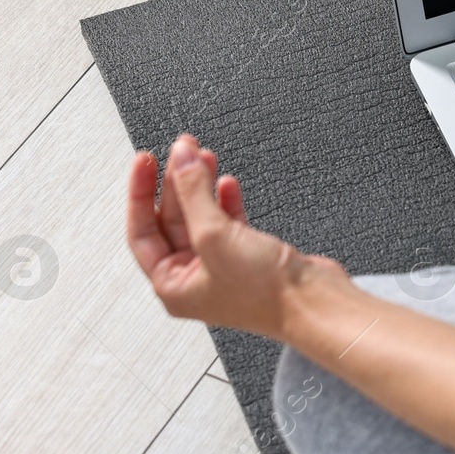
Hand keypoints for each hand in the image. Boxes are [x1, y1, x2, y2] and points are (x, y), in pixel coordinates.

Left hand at [125, 134, 348, 339]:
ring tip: (203, 156)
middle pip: (173, 219)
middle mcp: (193, 279)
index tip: (145, 161)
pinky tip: (227, 184)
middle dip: (177, 183)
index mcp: (171, 286)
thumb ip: (193, 192)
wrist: (313, 302)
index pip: (141, 232)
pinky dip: (226, 200)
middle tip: (182, 150)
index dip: (141, 193)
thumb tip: (180, 158)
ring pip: (202, 216)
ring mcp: (222, 266)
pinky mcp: (249, 256)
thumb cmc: (264, 293)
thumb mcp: (214, 236)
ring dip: (201, 186)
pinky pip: (228, 222)